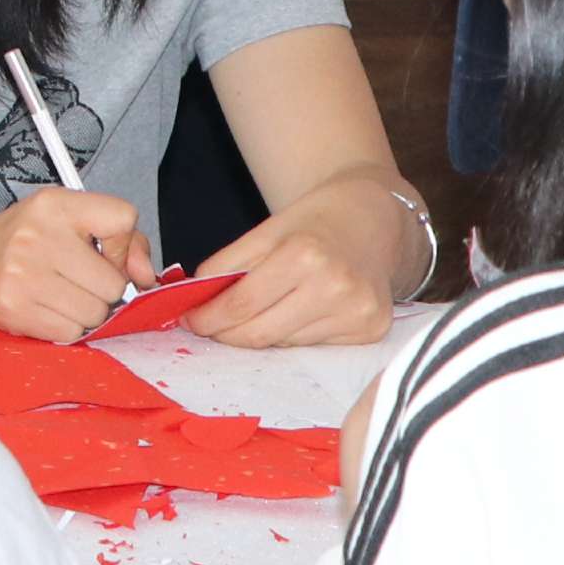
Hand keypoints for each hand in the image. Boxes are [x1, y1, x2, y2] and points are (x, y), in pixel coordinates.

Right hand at [0, 187, 154, 341]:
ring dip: (86, 312)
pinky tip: (46, 309)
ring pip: (96, 313)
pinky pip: (72, 333)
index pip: (123, 218)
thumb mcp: (68, 220)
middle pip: (114, 282)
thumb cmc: (23, 242)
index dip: (123, 246)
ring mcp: (24, 275)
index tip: (105, 253)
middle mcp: (38, 235)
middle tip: (76, 281)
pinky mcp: (16, 310)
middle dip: (103, 290)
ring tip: (59, 295)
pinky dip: (66, 328)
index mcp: (54, 204)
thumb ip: (121, 238)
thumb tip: (147, 276)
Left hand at [186, 178, 407, 348]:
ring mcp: (357, 313)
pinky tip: (293, 316)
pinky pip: (315, 346)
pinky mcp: (372, 330)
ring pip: (286, 344)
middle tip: (208, 327)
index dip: (210, 317)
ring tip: (251, 318)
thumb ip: (229, 263)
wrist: (374, 218)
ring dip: (260, 335)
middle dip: (227, 334)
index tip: (189, 319)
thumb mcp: (267, 230)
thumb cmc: (316, 221)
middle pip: (262, 332)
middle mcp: (335, 288)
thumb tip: (195, 299)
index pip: (243, 303)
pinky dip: (293, 336)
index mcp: (304, 255)